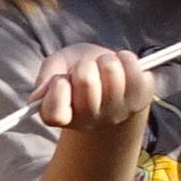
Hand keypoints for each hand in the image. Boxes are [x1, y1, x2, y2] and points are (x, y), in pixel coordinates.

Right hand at [33, 44, 155, 134]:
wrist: (110, 76)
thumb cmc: (78, 72)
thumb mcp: (56, 67)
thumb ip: (46, 76)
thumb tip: (39, 95)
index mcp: (64, 117)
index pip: (55, 113)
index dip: (58, 88)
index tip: (62, 78)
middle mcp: (90, 121)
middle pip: (86, 79)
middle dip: (85, 65)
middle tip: (87, 70)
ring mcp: (118, 113)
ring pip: (112, 70)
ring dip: (107, 60)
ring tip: (105, 68)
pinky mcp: (140, 100)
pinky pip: (134, 68)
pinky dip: (127, 59)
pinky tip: (123, 67)